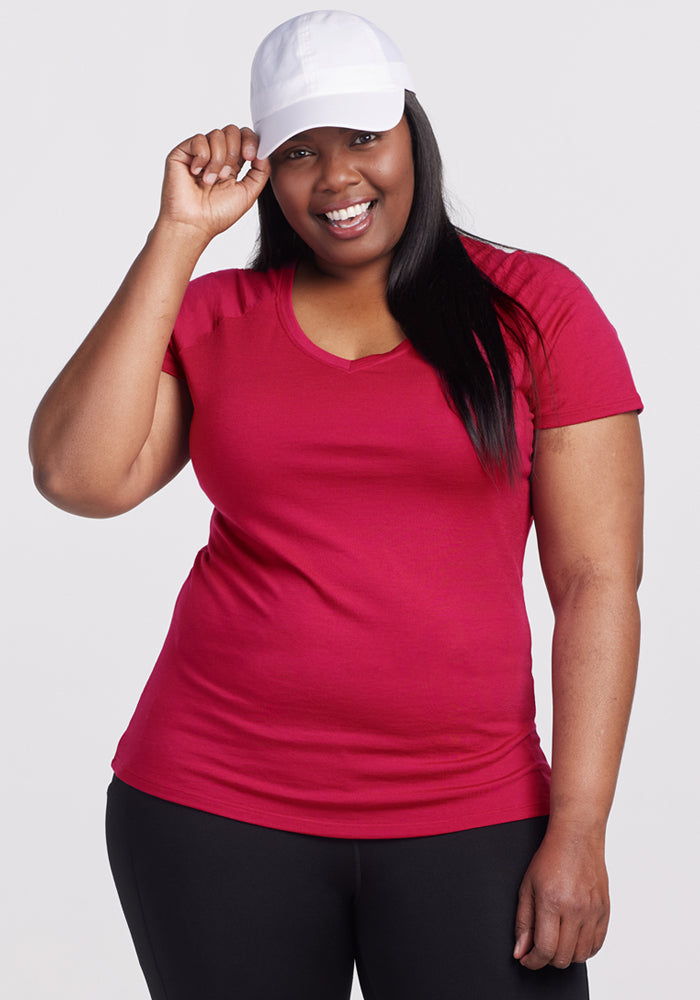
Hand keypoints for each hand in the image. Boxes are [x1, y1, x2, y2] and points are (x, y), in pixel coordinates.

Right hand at [157, 125, 270, 241]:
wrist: (194, 224)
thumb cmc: (217, 214)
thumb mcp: (249, 193)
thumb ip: (261, 171)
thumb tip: (264, 151)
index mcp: (232, 164)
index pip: (245, 137)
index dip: (251, 141)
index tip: (251, 157)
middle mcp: (216, 155)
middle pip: (232, 130)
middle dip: (234, 152)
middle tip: (226, 175)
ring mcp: (199, 153)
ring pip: (217, 134)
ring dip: (218, 160)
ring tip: (210, 180)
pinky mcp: (183, 152)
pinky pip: (199, 139)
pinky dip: (202, 158)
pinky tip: (197, 173)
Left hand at [513, 823, 609, 969]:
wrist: (576, 837)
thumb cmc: (550, 858)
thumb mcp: (527, 887)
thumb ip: (523, 922)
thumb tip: (521, 951)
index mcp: (552, 902)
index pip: (544, 949)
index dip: (533, 961)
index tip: (527, 959)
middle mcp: (575, 909)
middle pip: (563, 957)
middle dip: (547, 960)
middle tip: (539, 949)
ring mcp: (593, 911)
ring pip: (581, 955)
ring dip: (566, 955)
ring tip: (556, 941)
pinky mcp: (605, 911)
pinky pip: (597, 945)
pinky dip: (584, 949)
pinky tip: (572, 938)